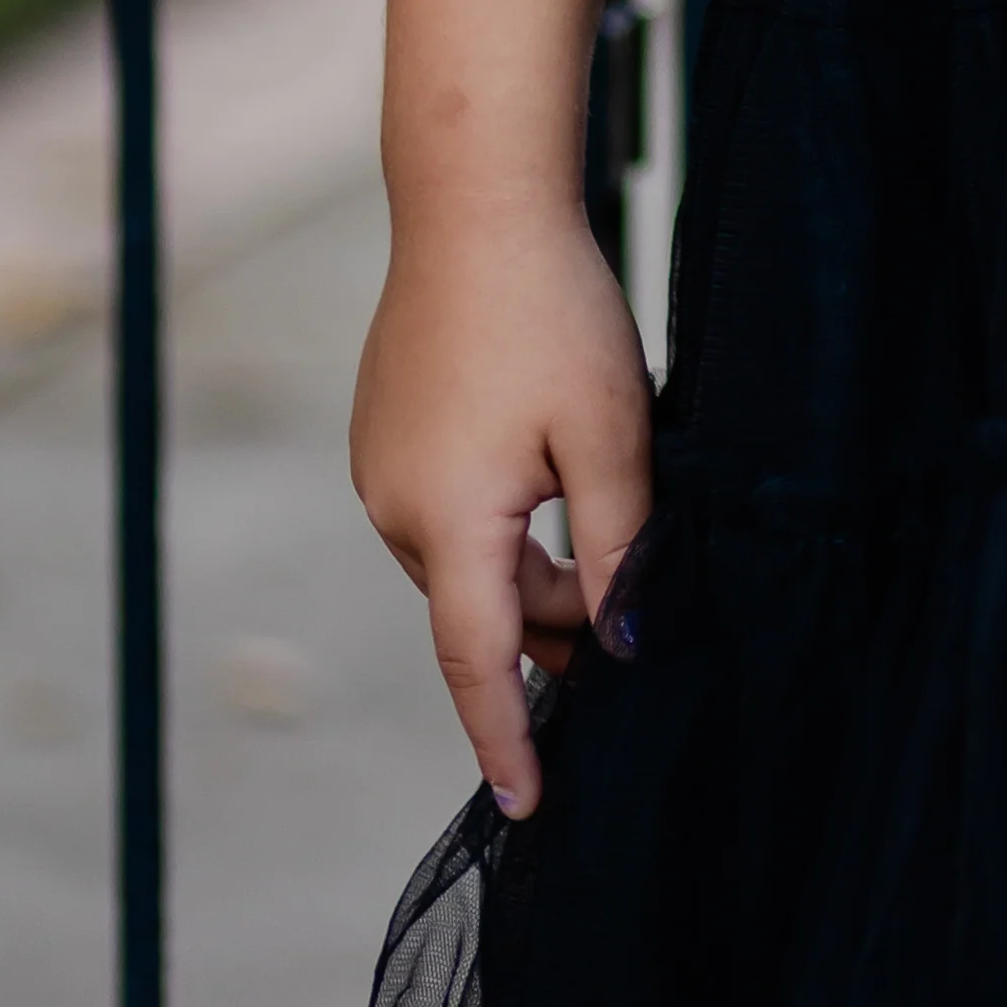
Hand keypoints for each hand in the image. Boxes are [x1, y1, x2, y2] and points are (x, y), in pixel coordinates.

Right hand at [352, 210, 652, 818]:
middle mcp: (396, 507)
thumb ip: (620, 548)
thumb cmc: (551, 310)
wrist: (474, 202)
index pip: (479, 663)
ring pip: (467, 558)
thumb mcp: (611, 433)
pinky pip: (445, 509)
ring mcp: (380, 468)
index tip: (529, 804)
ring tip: (599, 512)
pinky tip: (547, 465)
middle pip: (481, 607)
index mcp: (451, 520)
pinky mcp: (383, 432)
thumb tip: (621, 644)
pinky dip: (498, 521)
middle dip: (548, 627)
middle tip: (626, 615)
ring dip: (527, 565)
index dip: (508, 737)